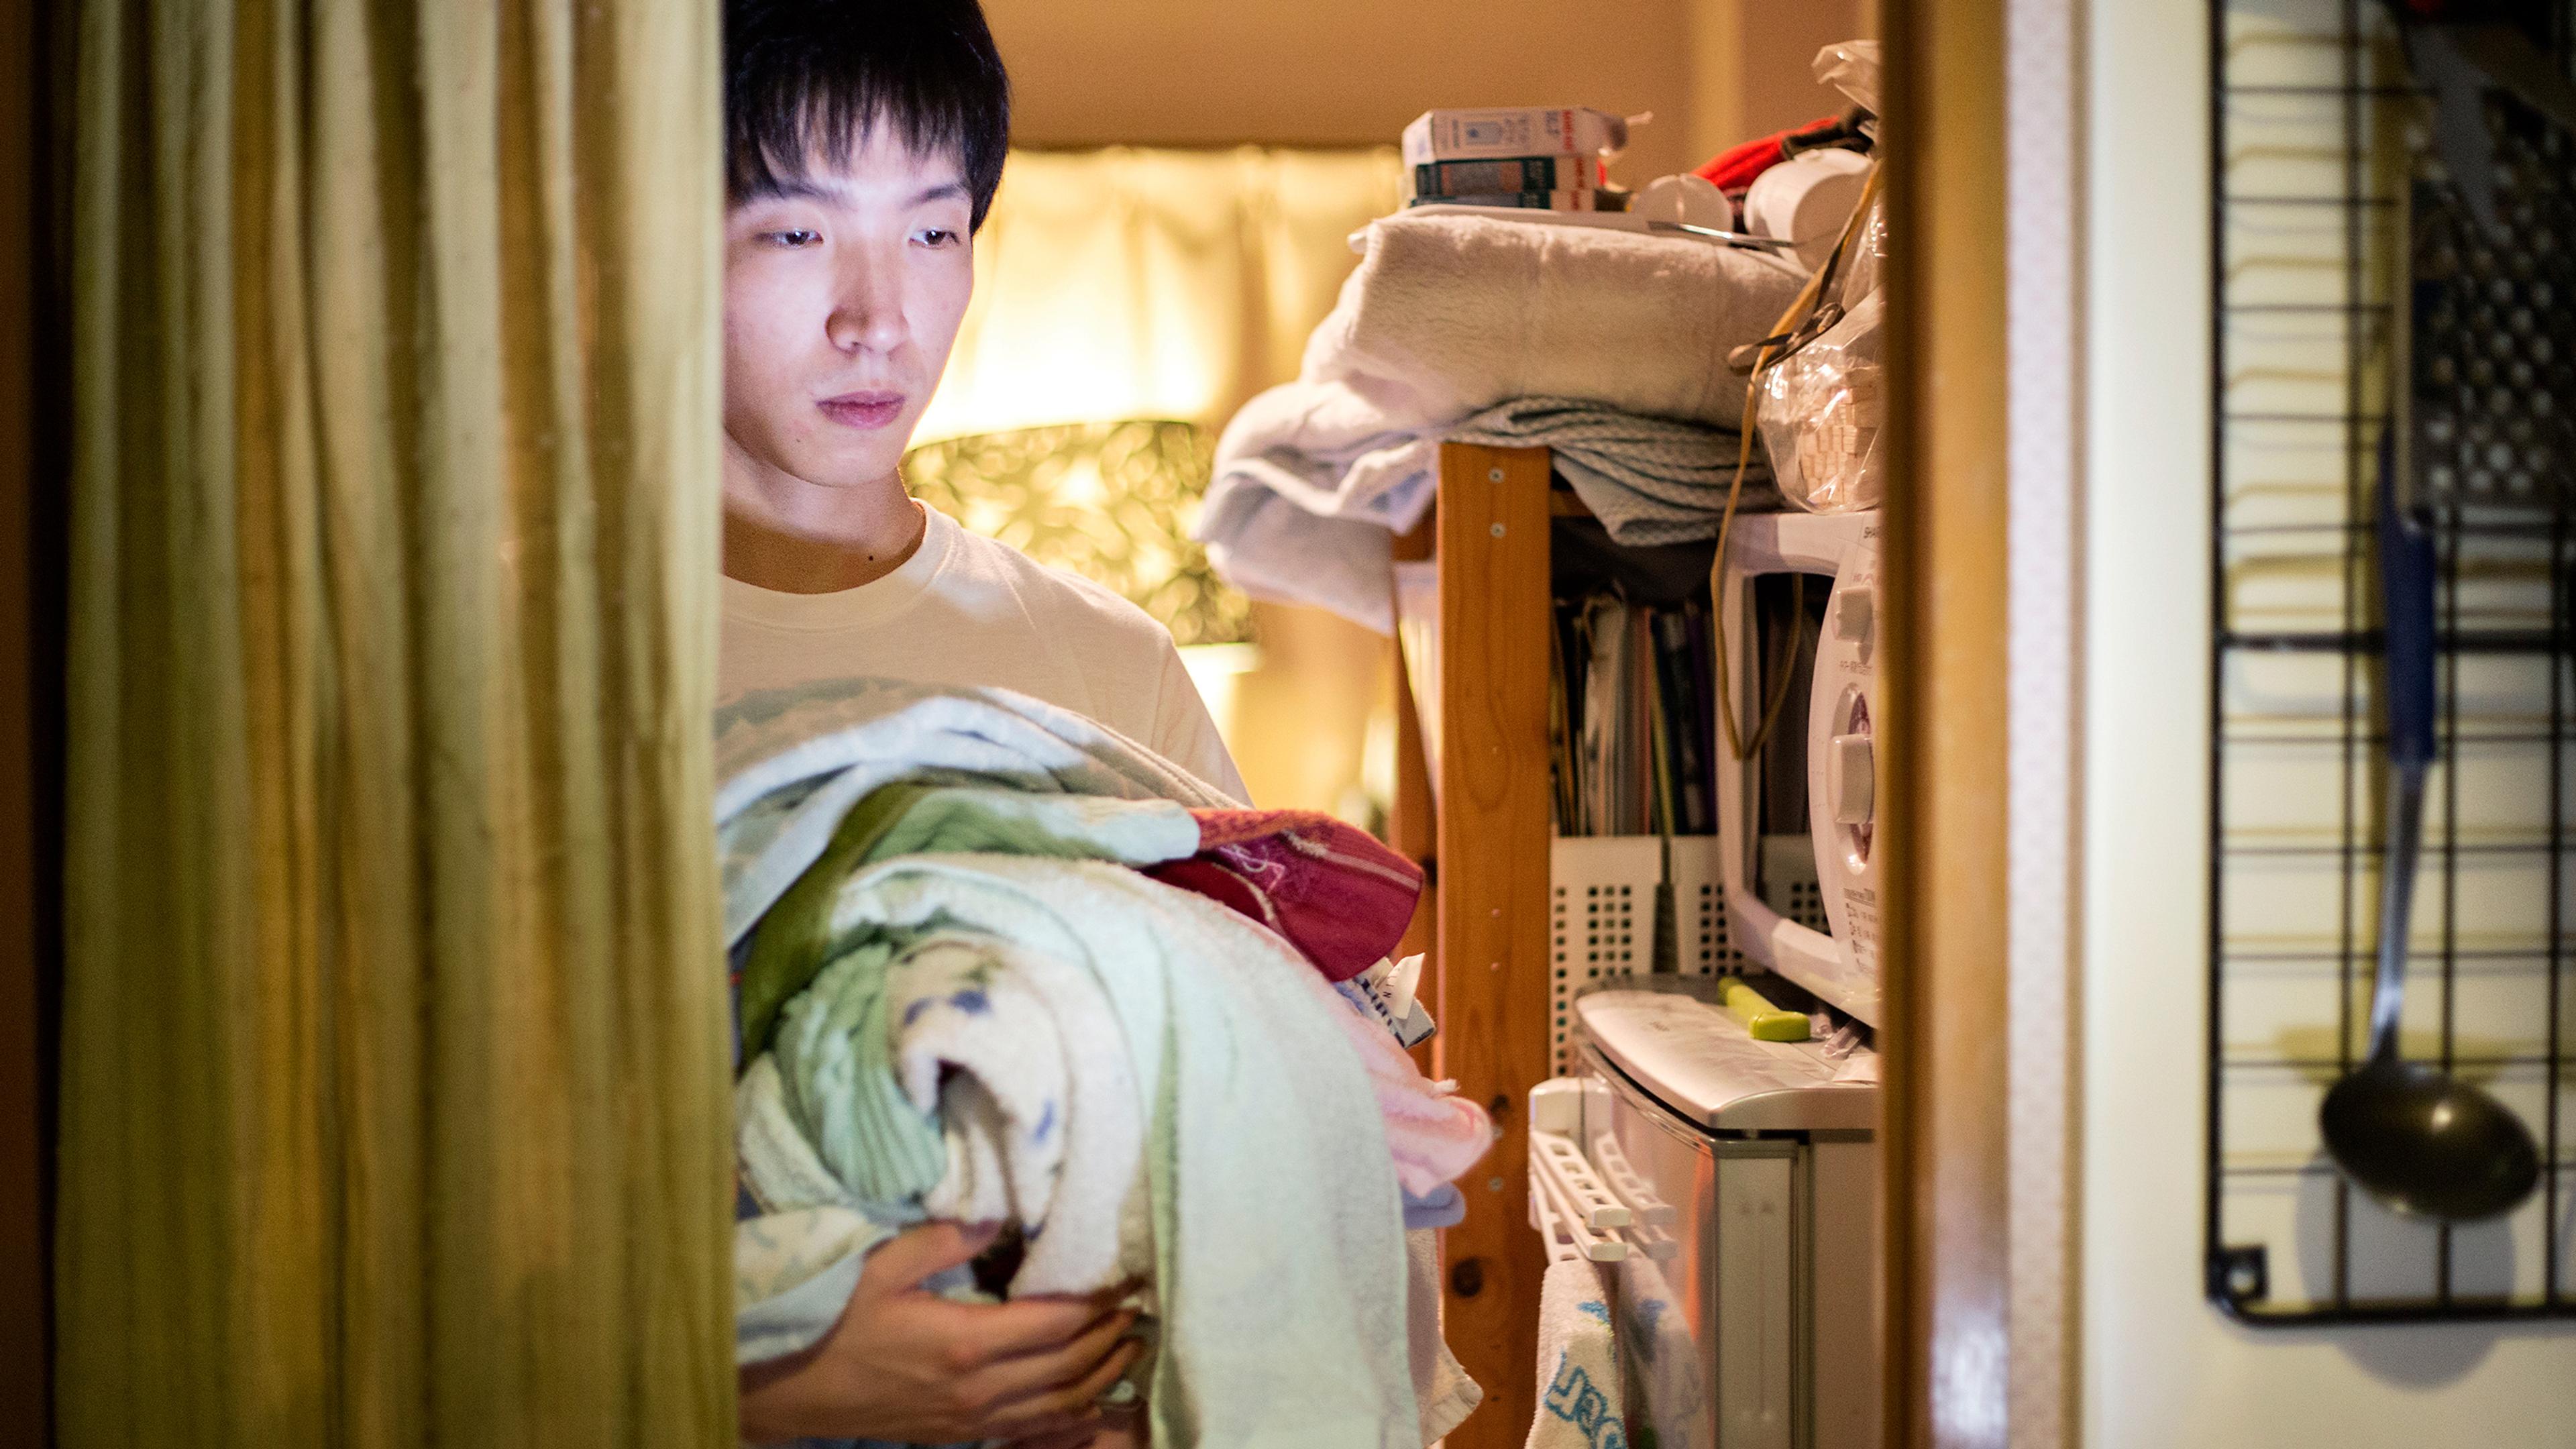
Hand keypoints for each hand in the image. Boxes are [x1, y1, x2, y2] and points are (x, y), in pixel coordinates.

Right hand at [738, 1220, 1143, 1443]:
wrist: (788, 1390)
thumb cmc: (831, 1322)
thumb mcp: (880, 1267)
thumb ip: (944, 1239)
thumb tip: (999, 1214)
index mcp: (965, 1342)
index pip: (1054, 1324)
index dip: (1097, 1304)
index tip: (1126, 1280)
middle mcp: (977, 1389)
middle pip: (1067, 1367)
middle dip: (1109, 1338)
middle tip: (1138, 1309)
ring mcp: (968, 1419)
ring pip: (1056, 1406)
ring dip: (1099, 1378)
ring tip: (1129, 1349)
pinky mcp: (957, 1434)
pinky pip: (1027, 1432)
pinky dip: (1067, 1422)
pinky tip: (1089, 1411)